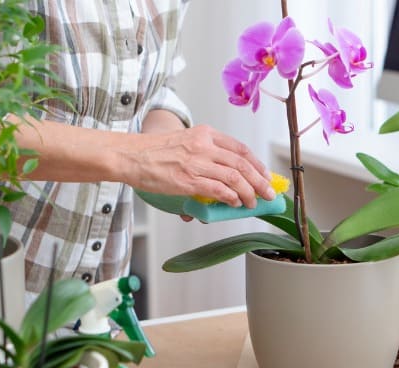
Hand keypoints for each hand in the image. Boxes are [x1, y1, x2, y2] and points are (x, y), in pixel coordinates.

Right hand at [122, 125, 274, 208]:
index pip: (240, 149)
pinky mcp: (188, 179)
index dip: (257, 164)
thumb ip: (202, 157)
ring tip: (253, 202)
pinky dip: (231, 197)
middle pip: (243, 163)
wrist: (129, 155)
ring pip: (235, 177)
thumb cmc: (152, 152)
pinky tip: (234, 203)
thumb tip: (217, 182)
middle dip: (260, 180)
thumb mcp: (183, 144)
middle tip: (269, 193)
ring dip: (249, 192)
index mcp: (205, 134)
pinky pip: (218, 189)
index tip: (265, 175)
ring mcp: (197, 162)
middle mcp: (204, 145)